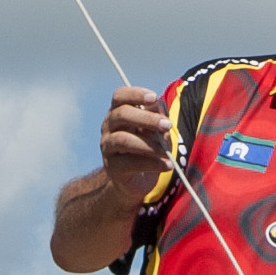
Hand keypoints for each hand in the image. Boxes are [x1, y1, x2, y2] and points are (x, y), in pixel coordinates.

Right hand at [97, 86, 170, 202]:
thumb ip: (158, 119)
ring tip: (167, 151)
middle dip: (146, 118)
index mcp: (118, 112)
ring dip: (148, 144)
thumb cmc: (148, 148)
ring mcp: (107, 147)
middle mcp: (108, 126)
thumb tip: (161, 110)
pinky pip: (129, 163)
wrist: (137, 180)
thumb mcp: (156, 131)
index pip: (119, 96)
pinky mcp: (112, 167)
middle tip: (168, 125)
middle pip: (121, 115)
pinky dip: (151, 163)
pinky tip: (167, 164)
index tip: (153, 97)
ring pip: (122, 139)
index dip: (135, 94)